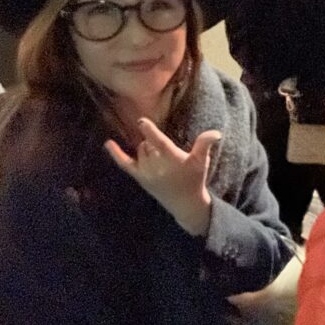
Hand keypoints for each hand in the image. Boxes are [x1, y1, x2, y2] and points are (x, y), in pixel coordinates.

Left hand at [105, 119, 218, 235]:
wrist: (184, 203)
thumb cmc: (194, 179)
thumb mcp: (202, 161)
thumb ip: (205, 144)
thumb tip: (216, 133)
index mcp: (171, 159)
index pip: (157, 141)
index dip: (149, 130)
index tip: (141, 121)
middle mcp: (156, 165)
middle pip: (148, 144)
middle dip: (154, 142)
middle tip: (166, 151)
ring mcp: (145, 172)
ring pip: (140, 150)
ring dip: (147, 147)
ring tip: (160, 155)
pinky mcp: (139, 177)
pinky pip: (124, 163)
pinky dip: (115, 153)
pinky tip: (107, 143)